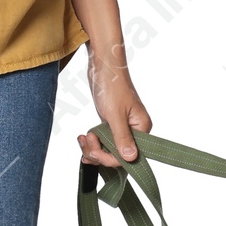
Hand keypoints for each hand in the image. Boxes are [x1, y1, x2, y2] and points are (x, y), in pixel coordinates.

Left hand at [76, 53, 150, 168]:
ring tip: (83, 138)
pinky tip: (84, 138)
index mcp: (142, 128)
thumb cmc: (112, 85)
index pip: (127, 156)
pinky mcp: (112, 124)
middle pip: (117, 155)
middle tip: (86, 140)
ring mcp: (122, 128)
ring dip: (93, 148)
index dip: (108, 157)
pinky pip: (103, 141)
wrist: (103, 66)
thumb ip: (122, 138)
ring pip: (108, 149)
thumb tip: (131, 158)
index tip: (94, 149)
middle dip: (98, 152)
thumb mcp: (115, 114)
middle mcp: (135, 130)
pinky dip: (93, 142)